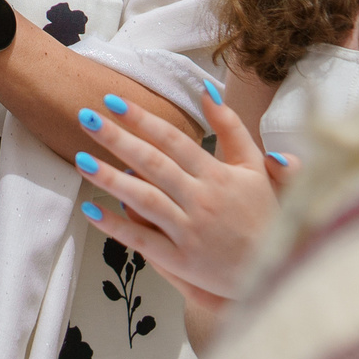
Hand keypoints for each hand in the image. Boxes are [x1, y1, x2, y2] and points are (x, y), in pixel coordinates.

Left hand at [72, 82, 287, 304]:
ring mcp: (190, 232)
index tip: (112, 100)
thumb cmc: (264, 214)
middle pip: (152, 163)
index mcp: (218, 176)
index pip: (173, 140)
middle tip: (85, 116)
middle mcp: (202, 201)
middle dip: (117, 138)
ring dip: (110, 178)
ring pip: (144, 200)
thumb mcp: (255, 167)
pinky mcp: (181, 261)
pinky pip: (143, 241)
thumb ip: (232, 128)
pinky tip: (91, 211)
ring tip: (80, 159)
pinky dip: (116, 226)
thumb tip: (207, 90)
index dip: (141, 119)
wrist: (279, 268)